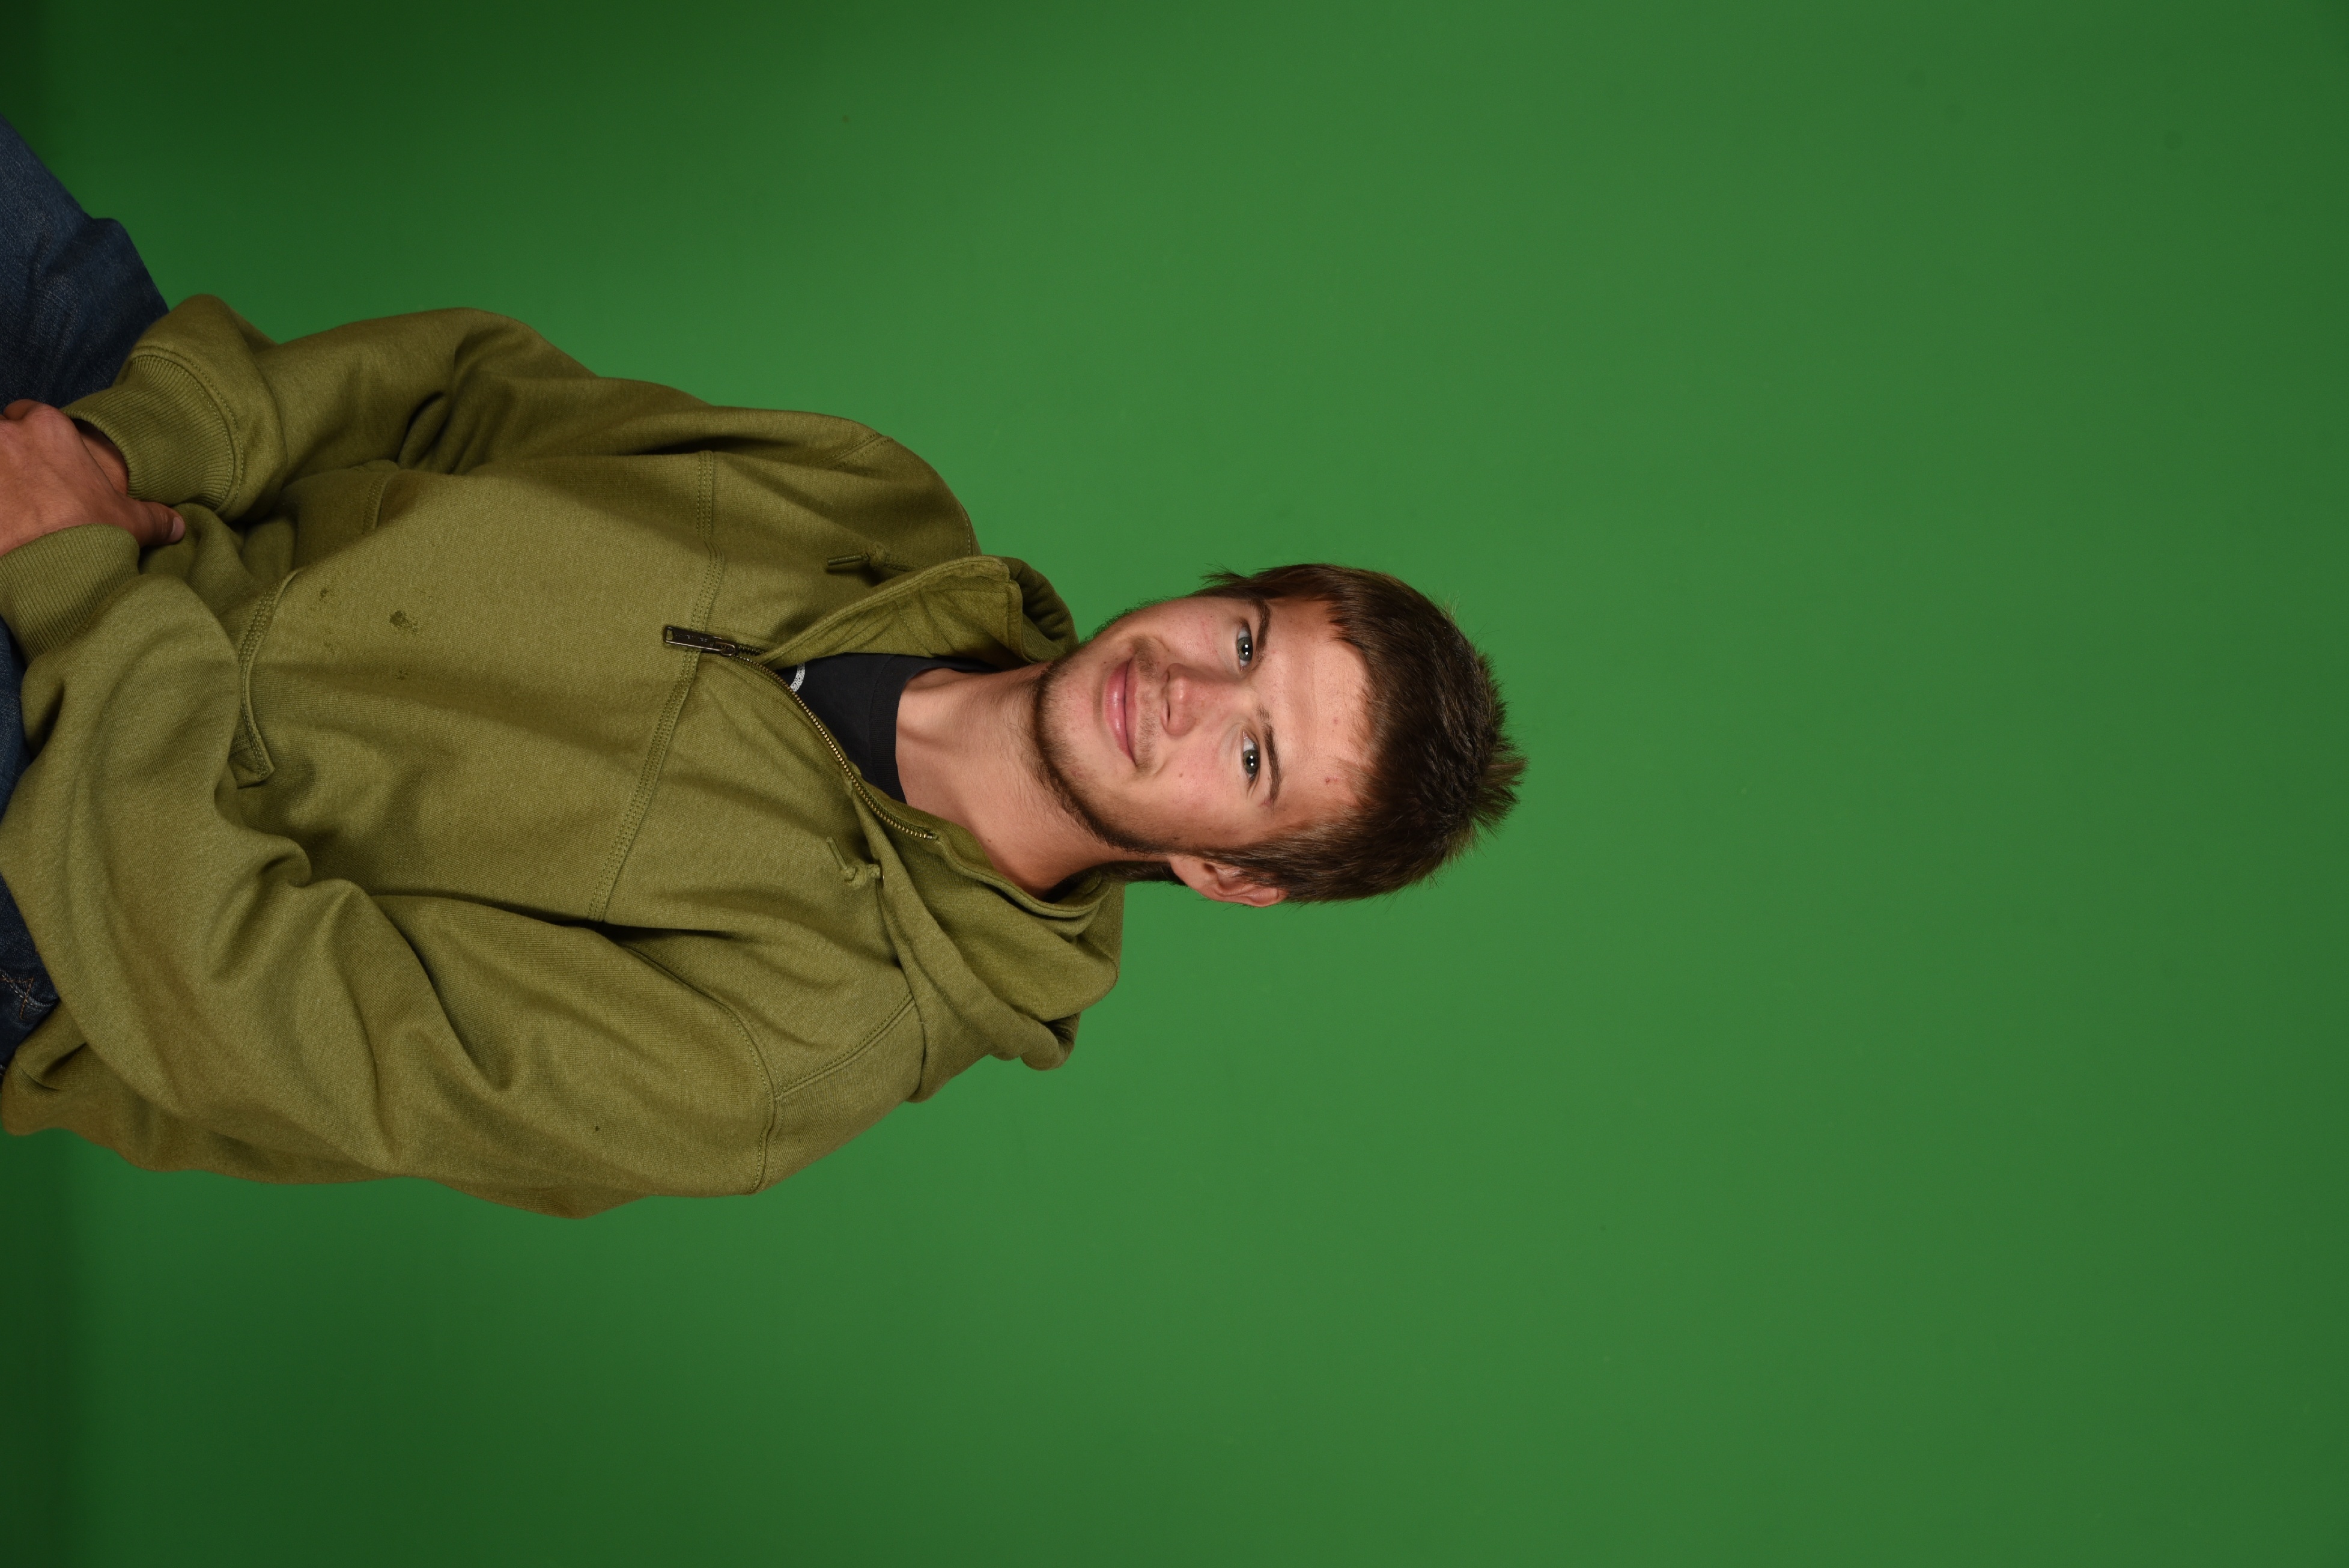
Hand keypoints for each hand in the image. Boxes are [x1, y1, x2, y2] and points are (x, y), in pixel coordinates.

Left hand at [0, 400, 183, 555]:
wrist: (48, 572)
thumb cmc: (88, 537)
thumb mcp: (130, 523)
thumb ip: (154, 516)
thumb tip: (177, 524)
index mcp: (49, 428)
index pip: (30, 414)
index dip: (36, 439)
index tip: (42, 466)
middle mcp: (5, 434)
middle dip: (6, 455)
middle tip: (20, 490)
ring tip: (6, 508)